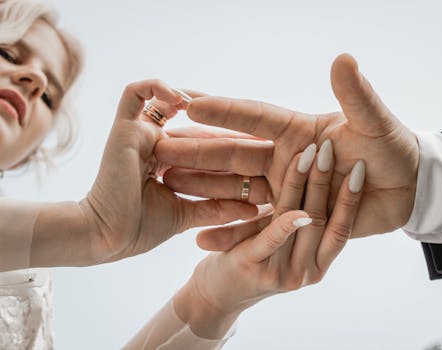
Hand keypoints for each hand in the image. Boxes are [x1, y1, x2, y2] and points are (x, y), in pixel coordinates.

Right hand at [78, 80, 256, 263]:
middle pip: (192, 123)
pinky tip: (183, 100)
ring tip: (217, 105)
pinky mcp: (123, 127)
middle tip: (247, 126)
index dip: (225, 142)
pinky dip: (158, 88)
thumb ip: (217, 209)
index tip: (253, 146)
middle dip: (220, 124)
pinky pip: (135, 94)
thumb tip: (254, 209)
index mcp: (166, 163)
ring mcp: (138, 134)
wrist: (107, 238)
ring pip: (167, 102)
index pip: (201, 143)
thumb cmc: (139, 229)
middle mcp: (153, 144)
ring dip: (194, 99)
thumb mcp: (187, 214)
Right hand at [155, 54, 417, 238]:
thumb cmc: (392, 149)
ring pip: (235, 187)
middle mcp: (284, 157)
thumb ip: (355, 95)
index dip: (223, 111)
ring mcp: (285, 187)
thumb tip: (342, 58)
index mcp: (297, 130)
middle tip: (159, 148)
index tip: (188, 102)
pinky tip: (201, 236)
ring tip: (168, 185)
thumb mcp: (373, 122)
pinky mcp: (292, 216)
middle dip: (196, 150)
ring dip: (202, 188)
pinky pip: (257, 225)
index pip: (253, 117)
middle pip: (233, 153)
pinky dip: (230, 231)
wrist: (407, 188)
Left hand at [171, 143, 364, 338]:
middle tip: (332, 147)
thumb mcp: (284, 244)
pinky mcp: (255, 266)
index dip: (352, 198)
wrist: (217, 295)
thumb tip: (320, 178)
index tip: (360, 166)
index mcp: (318, 264)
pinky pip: (273, 238)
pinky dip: (286, 221)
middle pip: (323, 219)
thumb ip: (302, 223)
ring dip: (307, 185)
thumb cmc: (253, 260)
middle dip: (328, 180)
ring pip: (301, 222)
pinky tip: (296, 203)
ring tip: (311, 152)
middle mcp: (306, 271)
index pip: (343, 227)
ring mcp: (282, 272)